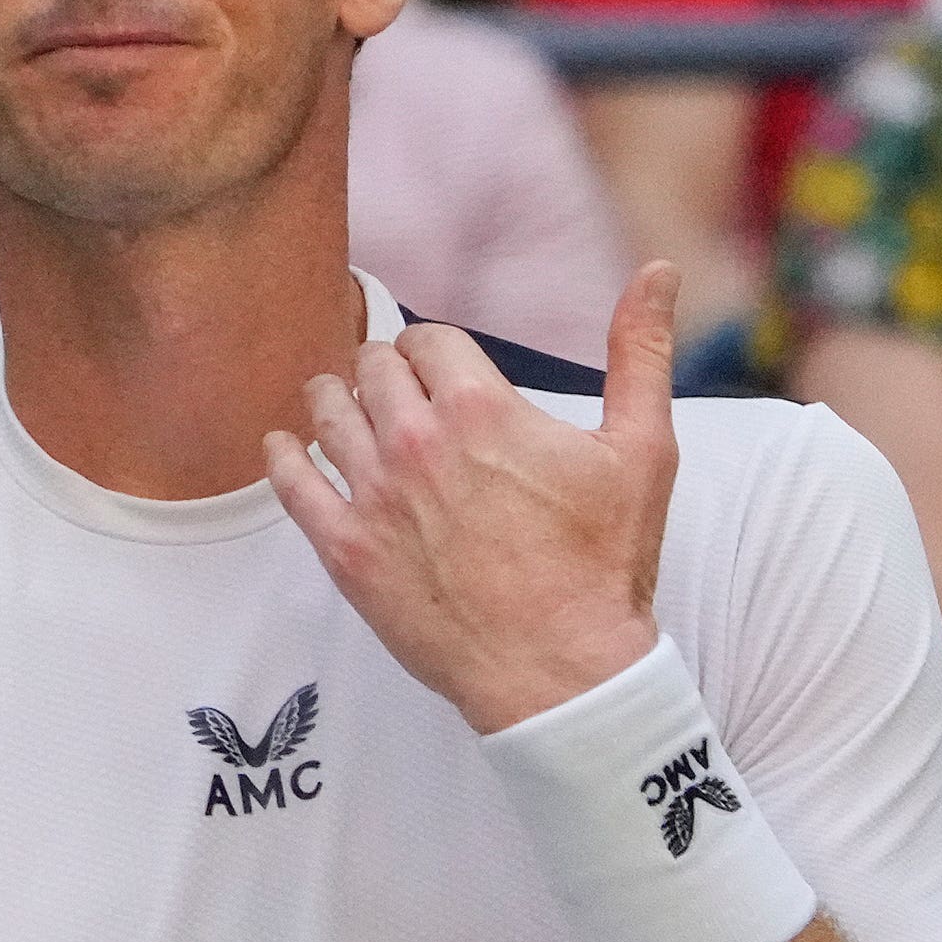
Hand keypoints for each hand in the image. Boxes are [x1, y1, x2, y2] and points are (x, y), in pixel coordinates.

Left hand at [266, 264, 681, 734]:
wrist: (561, 670)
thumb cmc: (604, 566)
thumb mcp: (642, 450)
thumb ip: (641, 352)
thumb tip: (659, 271)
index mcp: (482, 408)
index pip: (426, 341)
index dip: (431, 350)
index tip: (436, 368)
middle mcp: (416, 442)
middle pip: (371, 369)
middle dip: (383, 372)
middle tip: (391, 390)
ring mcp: (374, 498)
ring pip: (326, 415)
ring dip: (332, 401)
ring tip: (339, 406)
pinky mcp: (346, 552)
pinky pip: (291, 486)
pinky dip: (282, 457)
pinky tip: (283, 448)